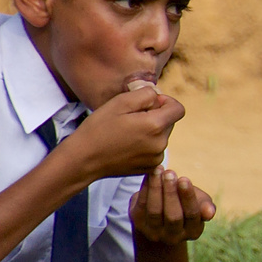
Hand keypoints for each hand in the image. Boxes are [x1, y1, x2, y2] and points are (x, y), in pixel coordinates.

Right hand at [57, 86, 185, 183]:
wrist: (83, 159)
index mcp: (155, 126)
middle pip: (169, 122)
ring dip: (150, 130)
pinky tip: (126, 143)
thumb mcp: (120, 102)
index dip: (166, 101)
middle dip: (156, 115)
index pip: (178, 109)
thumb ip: (145, 94)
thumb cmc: (98, 129)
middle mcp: (160, 144)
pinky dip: (145, 144)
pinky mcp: (149, 167)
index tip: (149, 103)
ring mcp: (155, 158)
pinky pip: (154, 149)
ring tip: (126, 131)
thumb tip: (158, 96)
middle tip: (131, 117)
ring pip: (161, 136)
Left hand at [130, 169, 216, 244]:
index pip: (192, 215)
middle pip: (173, 216)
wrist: (163, 211)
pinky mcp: (139, 224)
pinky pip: (142, 206)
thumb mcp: (199, 203)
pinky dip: (146, 188)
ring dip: (156, 188)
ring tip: (159, 170)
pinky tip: (151, 173)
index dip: (188, 197)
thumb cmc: (186, 203)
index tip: (184, 179)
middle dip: (171, 193)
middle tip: (170, 173)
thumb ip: (205, 206)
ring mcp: (154, 232)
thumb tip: (210, 212)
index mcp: (193, 231)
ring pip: (155, 211)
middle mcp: (173, 237)